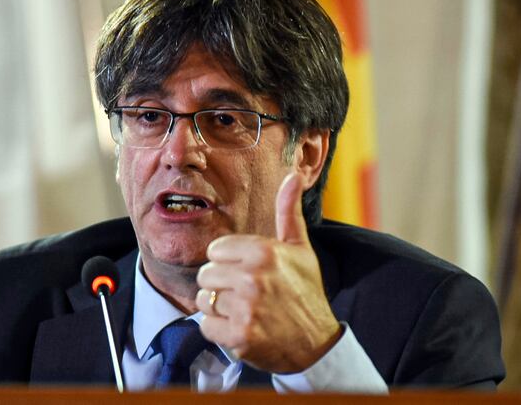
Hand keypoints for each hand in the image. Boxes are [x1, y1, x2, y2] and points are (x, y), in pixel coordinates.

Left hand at [195, 172, 341, 372]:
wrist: (317, 344)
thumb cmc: (305, 292)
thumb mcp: (300, 249)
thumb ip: (288, 211)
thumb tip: (293, 176)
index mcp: (264, 252)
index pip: (215, 251)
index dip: (228, 263)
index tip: (248, 274)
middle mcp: (253, 277)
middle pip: (205, 275)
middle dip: (221, 287)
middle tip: (247, 296)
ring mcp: (246, 308)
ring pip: (203, 301)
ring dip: (219, 310)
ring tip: (244, 312)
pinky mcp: (239, 336)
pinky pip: (206, 327)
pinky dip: (220, 332)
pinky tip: (241, 329)